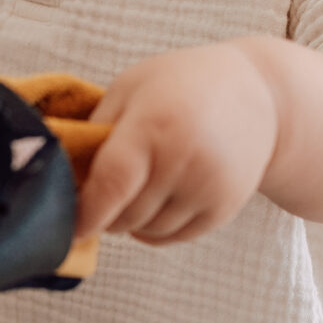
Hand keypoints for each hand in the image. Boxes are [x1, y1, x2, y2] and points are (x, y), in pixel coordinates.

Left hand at [72, 44, 279, 245]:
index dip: (85, 212)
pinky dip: (154, 230)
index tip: (67, 225)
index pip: (111, 184)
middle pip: (125, 215)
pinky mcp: (225, 208)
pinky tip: (154, 203)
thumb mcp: (132, 87)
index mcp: (154, 125)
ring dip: (130, 222)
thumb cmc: (182, 85)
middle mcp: (185, 160)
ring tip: (134, 189)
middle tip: (103, 191)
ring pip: (148, 232)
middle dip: (105, 212)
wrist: (260, 94)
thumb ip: (97, 130)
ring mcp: (209, 187)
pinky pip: (174, 238)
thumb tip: (62, 175)